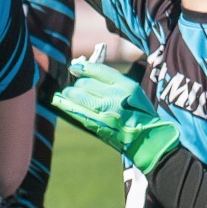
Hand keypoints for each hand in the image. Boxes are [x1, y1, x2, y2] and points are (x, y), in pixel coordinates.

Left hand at [52, 58, 178, 173]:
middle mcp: (116, 96)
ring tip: (67, 93)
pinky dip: (64, 104)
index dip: (83, 67)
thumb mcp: (134, 93)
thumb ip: (112, 81)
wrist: (148, 140)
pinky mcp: (97, 124)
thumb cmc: (140, 114)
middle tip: (76, 86)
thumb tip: (84, 69)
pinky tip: (58, 100)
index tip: (74, 67)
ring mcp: (105, 111)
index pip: (99, 70)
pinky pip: (75, 110)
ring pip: (77, 95)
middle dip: (77, 83)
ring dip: (69, 93)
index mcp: (127, 86)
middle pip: (85, 83)